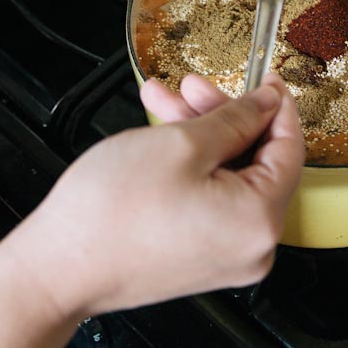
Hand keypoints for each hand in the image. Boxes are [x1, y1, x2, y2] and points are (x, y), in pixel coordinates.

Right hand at [25, 74, 304, 315]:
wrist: (58, 267)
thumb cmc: (110, 215)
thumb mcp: (182, 144)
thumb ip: (235, 119)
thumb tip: (266, 105)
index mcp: (259, 220)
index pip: (290, 150)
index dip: (278, 106)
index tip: (267, 79)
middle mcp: (252, 246)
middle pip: (255, 161)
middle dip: (221, 115)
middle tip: (194, 85)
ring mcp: (225, 255)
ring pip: (227, 176)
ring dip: (198, 134)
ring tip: (163, 102)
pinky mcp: (200, 256)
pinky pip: (209, 198)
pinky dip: (190, 165)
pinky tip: (161, 133)